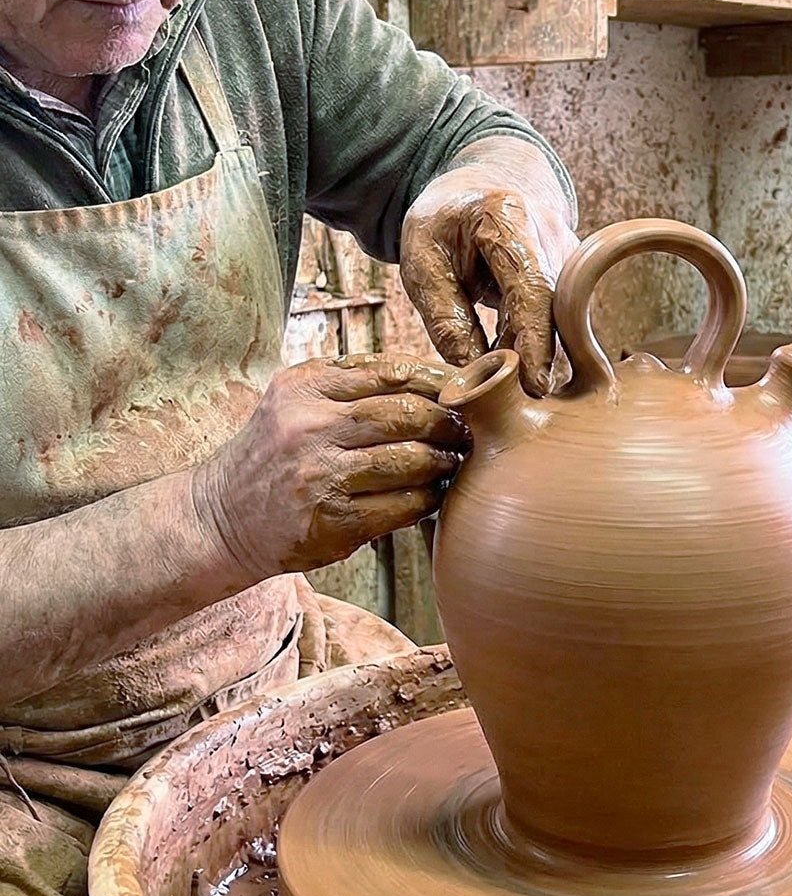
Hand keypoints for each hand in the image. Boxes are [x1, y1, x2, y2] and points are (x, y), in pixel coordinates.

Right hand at [191, 354, 467, 580]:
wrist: (219, 517)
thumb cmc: (273, 455)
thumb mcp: (294, 403)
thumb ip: (351, 385)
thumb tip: (436, 378)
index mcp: (304, 387)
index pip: (390, 373)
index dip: (437, 381)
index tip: (464, 391)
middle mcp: (309, 427)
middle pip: (405, 415)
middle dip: (448, 422)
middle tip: (469, 430)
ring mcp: (320, 477)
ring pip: (409, 462)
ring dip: (443, 462)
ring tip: (454, 461)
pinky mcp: (332, 522)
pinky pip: (401, 506)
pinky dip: (426, 500)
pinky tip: (433, 495)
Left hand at [400, 138, 577, 395]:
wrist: (480, 187)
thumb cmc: (445, 225)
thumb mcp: (422, 262)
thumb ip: (444, 315)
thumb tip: (473, 371)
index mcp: (507, 216)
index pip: (533, 287)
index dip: (536, 340)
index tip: (534, 384)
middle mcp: (553, 231)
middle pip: (558, 309)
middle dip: (542, 360)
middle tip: (518, 405)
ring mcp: (571, 255)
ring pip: (565, 321)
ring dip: (538, 357)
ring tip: (506, 387)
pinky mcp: (575, 278)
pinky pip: (563, 321)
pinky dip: (538, 347)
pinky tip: (512, 365)